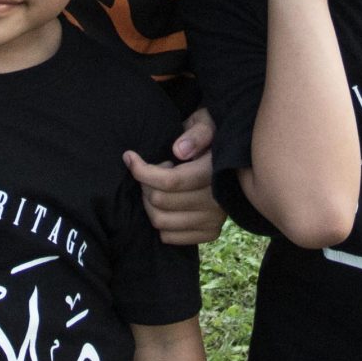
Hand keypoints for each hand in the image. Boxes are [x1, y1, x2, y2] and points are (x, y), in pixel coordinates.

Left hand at [124, 107, 224, 245]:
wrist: (232, 161)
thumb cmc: (211, 136)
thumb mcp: (205, 124)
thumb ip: (196, 134)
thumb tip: (180, 151)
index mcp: (216, 173)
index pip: (171, 181)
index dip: (143, 171)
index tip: (129, 157)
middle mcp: (217, 202)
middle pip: (160, 201)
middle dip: (146, 183)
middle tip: (152, 170)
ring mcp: (214, 220)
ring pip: (161, 222)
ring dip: (150, 203)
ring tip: (161, 186)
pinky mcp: (209, 233)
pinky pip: (169, 237)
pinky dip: (160, 221)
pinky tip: (167, 203)